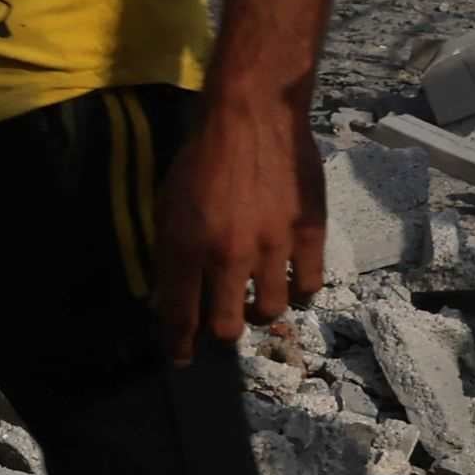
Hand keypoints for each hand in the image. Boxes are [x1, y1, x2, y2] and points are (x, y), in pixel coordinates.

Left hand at [154, 90, 322, 363]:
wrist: (252, 117)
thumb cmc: (201, 158)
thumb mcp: (166, 205)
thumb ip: (167, 253)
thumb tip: (165, 297)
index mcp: (185, 247)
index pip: (179, 315)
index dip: (177, 343)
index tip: (179, 357)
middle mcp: (228, 255)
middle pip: (225, 326)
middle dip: (219, 334)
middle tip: (220, 326)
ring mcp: (273, 247)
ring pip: (269, 311)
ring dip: (258, 314)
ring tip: (254, 304)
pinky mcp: (309, 233)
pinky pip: (309, 286)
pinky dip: (299, 293)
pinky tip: (290, 287)